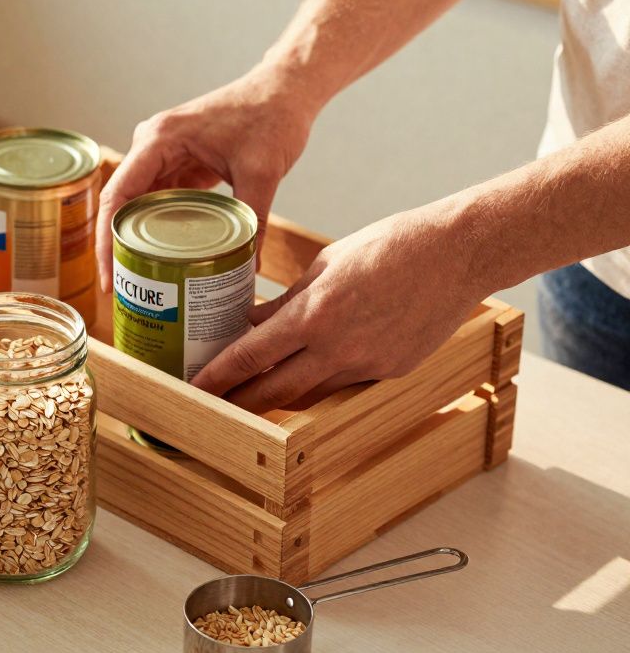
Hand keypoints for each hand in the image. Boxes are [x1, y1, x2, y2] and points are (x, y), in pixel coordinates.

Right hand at [97, 68, 317, 290]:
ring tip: (139, 280)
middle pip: (121, 204)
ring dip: (136, 240)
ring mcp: (163, 154)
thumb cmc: (271, 115)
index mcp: (159, 140)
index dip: (107, 241)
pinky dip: (159, 228)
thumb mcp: (263, 171)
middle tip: (123, 289)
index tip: (111, 277)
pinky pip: (159, 201)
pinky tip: (163, 257)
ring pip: (138, 205)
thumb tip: (249, 267)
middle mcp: (152, 145)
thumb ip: (254, 220)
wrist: (286, 90)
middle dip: (118, 248)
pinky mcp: (178, 163)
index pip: (118, 196)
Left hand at [190, 208, 483, 412]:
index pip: (250, 355)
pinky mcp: (391, 372)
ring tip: (253, 395)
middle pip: (274, 390)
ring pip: (309, 393)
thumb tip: (253, 322)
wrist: (458, 253)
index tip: (194, 389)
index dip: (217, 377)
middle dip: (240, 402)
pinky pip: (344, 386)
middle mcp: (338, 347)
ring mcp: (367, 364)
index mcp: (314, 313)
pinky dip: (321, 382)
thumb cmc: (390, 246)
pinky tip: (310, 374)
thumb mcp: (325, 265)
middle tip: (214, 406)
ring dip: (279, 395)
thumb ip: (288, 300)